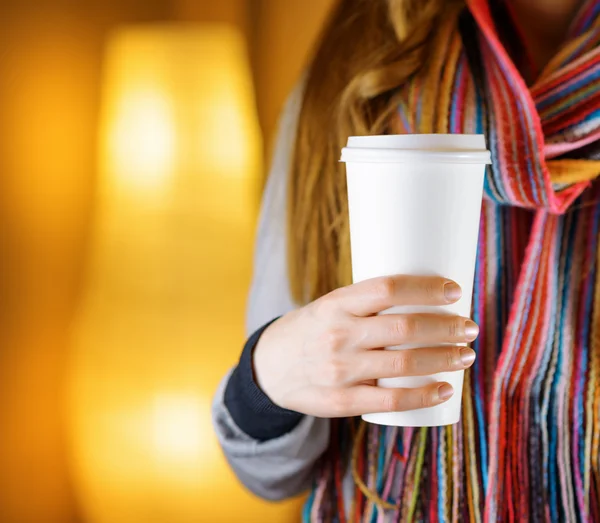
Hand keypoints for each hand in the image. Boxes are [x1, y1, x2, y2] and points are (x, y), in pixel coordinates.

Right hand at [253, 275, 477, 417]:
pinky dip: (423, 396)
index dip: (426, 288)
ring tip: (466, 354)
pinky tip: (445, 390)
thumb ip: (368, 305)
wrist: (269, 367)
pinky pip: (390, 401)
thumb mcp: (329, 306)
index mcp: (335, 304)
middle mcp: (338, 335)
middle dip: (446, 328)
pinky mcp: (341, 402)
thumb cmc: (312, 330)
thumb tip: (426, 300)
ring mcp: (339, 371)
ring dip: (444, 359)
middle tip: (469, 327)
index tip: (454, 291)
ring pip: (403, 365)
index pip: (387, 288)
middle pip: (403, 328)